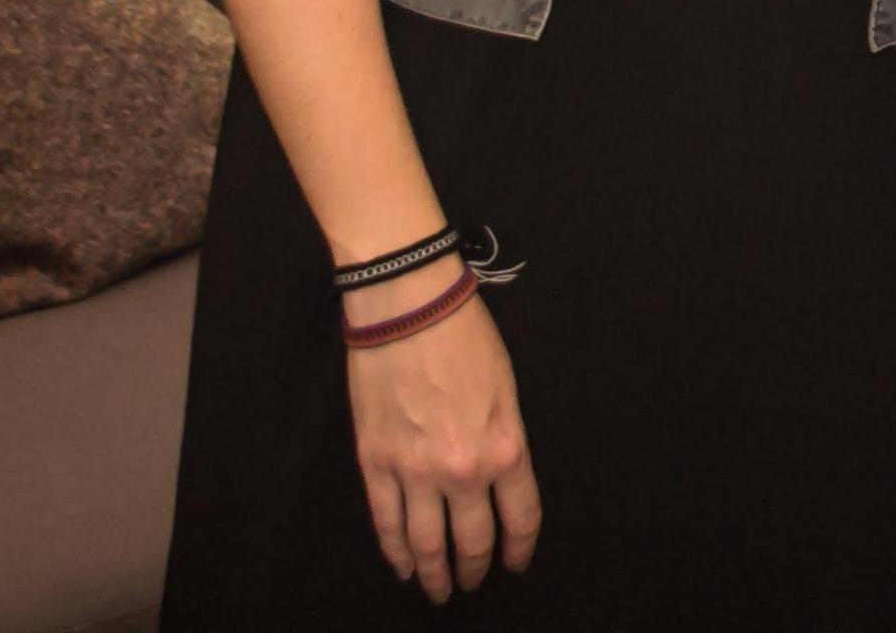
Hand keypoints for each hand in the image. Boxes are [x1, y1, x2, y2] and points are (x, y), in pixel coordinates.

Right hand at [343, 288, 540, 601]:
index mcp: (506, 449)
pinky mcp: (375, 464)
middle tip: (473, 581)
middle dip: (475, 568)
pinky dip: (395, 551)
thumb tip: (497, 477)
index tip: (516, 564)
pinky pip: (386, 522)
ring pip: (426, 543)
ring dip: (434, 573)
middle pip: (473, 540)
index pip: (520, 518)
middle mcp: (463, 471)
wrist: (409, 307)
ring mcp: (414, 472)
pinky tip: (403, 566)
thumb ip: (504, 440)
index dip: (519, 549)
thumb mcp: (507, 390)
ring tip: (438, 589)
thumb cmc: (465, 336)